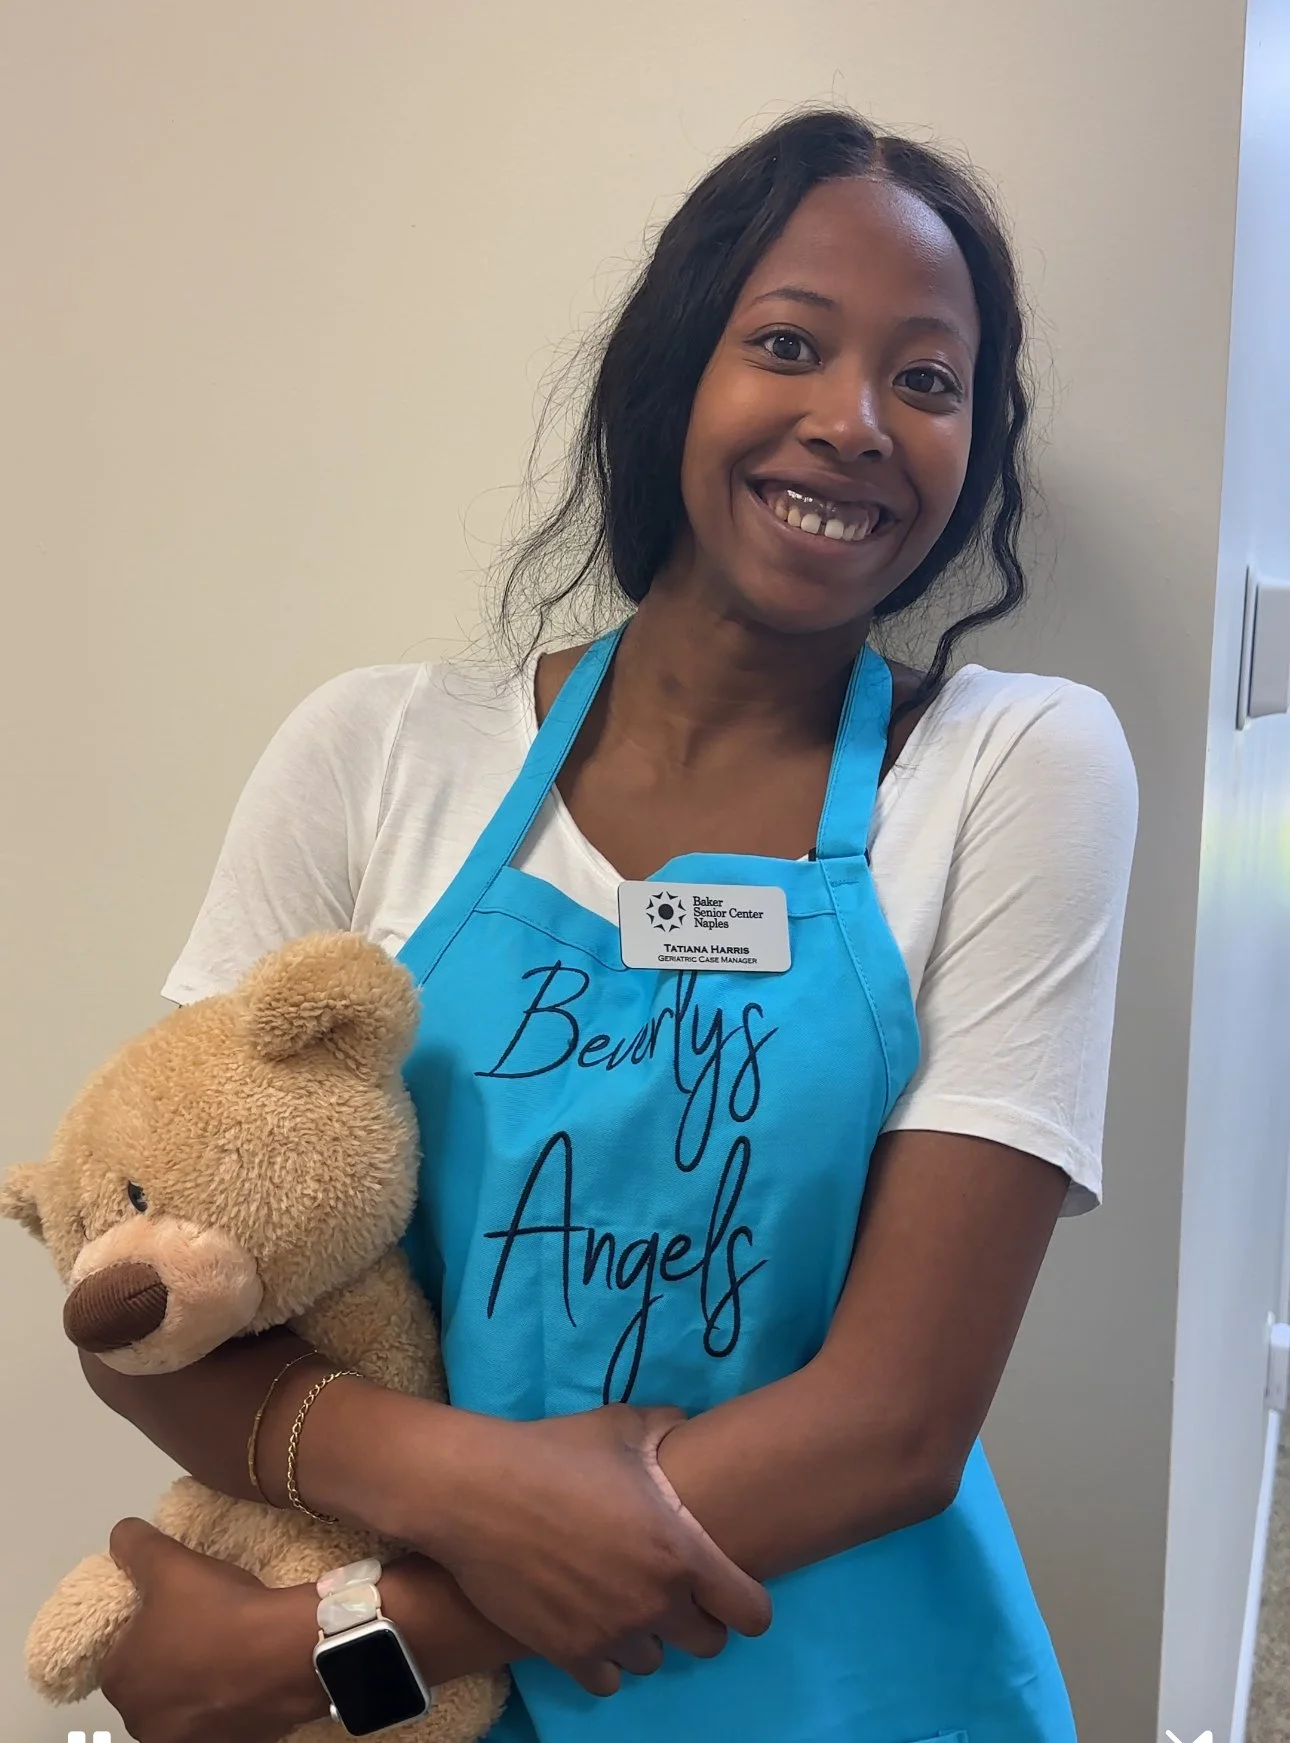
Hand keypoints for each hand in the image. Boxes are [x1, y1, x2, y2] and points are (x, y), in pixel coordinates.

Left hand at [99, 1518, 325, 1742]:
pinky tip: (247, 1671)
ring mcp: (184, 1740)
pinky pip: (218, 1717)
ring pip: (184, 1700)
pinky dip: (227, 1697)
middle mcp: (141, 1722)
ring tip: (230, 1645)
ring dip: (199, 1678)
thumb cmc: (216, 1611)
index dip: (146, 1622)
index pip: (121, 1648)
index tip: (177, 1605)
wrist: (285, 1654)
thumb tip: (121, 1535)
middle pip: (151, 1678)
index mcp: (119, 1681)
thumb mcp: (172, 1564)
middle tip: (205, 1621)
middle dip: (171, 1654)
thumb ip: (137, 1546)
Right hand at [390, 1402, 771, 1695]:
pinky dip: (602, 1660)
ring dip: (644, 1637)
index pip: (752, 1612)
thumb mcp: (621, 1426)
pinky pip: (607, 1682)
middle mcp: (656, 1603)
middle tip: (666, 1590)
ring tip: (619, 1602)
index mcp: (682, 1552)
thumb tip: (683, 1424)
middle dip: (694, 1620)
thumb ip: (665, 1429)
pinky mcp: (568, 1654)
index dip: (745, 1601)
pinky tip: (587, 1624)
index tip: (726, 1588)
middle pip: (707, 1645)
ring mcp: (612, 1635)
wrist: (477, 1492)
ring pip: (653, 1662)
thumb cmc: (555, 1453)